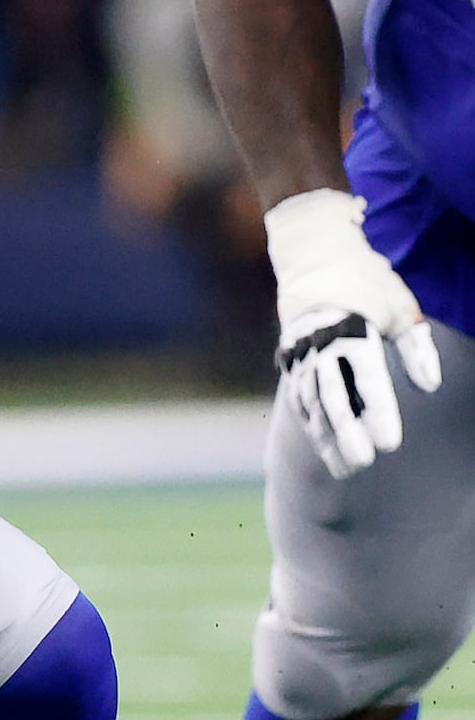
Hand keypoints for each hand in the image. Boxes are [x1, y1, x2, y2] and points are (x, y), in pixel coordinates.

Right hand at [267, 188, 443, 478]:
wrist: (312, 251)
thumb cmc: (367, 279)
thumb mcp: (402, 306)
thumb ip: (416, 349)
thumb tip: (429, 387)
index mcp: (352, 329)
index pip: (367, 381)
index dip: (378, 415)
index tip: (389, 445)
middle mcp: (322, 343)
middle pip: (334, 397)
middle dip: (347, 434)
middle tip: (362, 464)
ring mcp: (301, 350)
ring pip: (313, 402)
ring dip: (327, 437)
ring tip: (345, 468)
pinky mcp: (291, 355)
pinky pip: (300, 395)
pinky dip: (312, 422)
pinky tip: (324, 444)